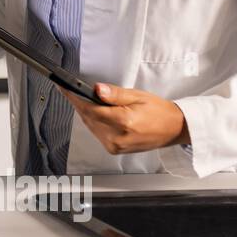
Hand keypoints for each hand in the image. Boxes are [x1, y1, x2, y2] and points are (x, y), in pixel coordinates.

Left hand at [59, 83, 190, 154]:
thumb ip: (115, 94)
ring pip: (90, 125)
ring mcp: (115, 146)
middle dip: (79, 102)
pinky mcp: (114, 149)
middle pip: (87, 117)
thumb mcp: (138, 96)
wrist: (173, 129)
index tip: (62, 87)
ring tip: (85, 99)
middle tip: (71, 88)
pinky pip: (97, 132)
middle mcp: (117, 137)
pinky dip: (94, 121)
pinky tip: (97, 113)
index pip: (90, 108)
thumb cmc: (159, 111)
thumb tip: (96, 89)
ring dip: (86, 112)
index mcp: (124, 122)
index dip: (73, 97)